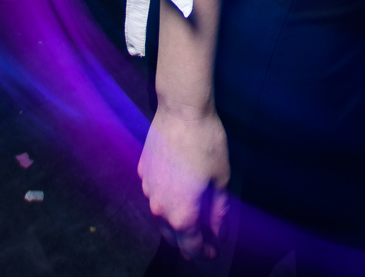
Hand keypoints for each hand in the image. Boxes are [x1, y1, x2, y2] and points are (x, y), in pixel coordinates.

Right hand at [139, 107, 231, 260]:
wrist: (181, 110)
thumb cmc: (206, 143)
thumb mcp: (221, 179)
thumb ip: (219, 211)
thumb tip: (220, 232)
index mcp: (180, 213)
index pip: (190, 246)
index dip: (203, 253)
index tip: (214, 252)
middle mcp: (159, 206)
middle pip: (172, 235)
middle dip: (188, 242)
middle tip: (204, 242)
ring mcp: (148, 188)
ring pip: (160, 215)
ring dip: (175, 221)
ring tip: (192, 218)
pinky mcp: (143, 171)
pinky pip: (154, 194)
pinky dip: (167, 199)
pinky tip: (178, 191)